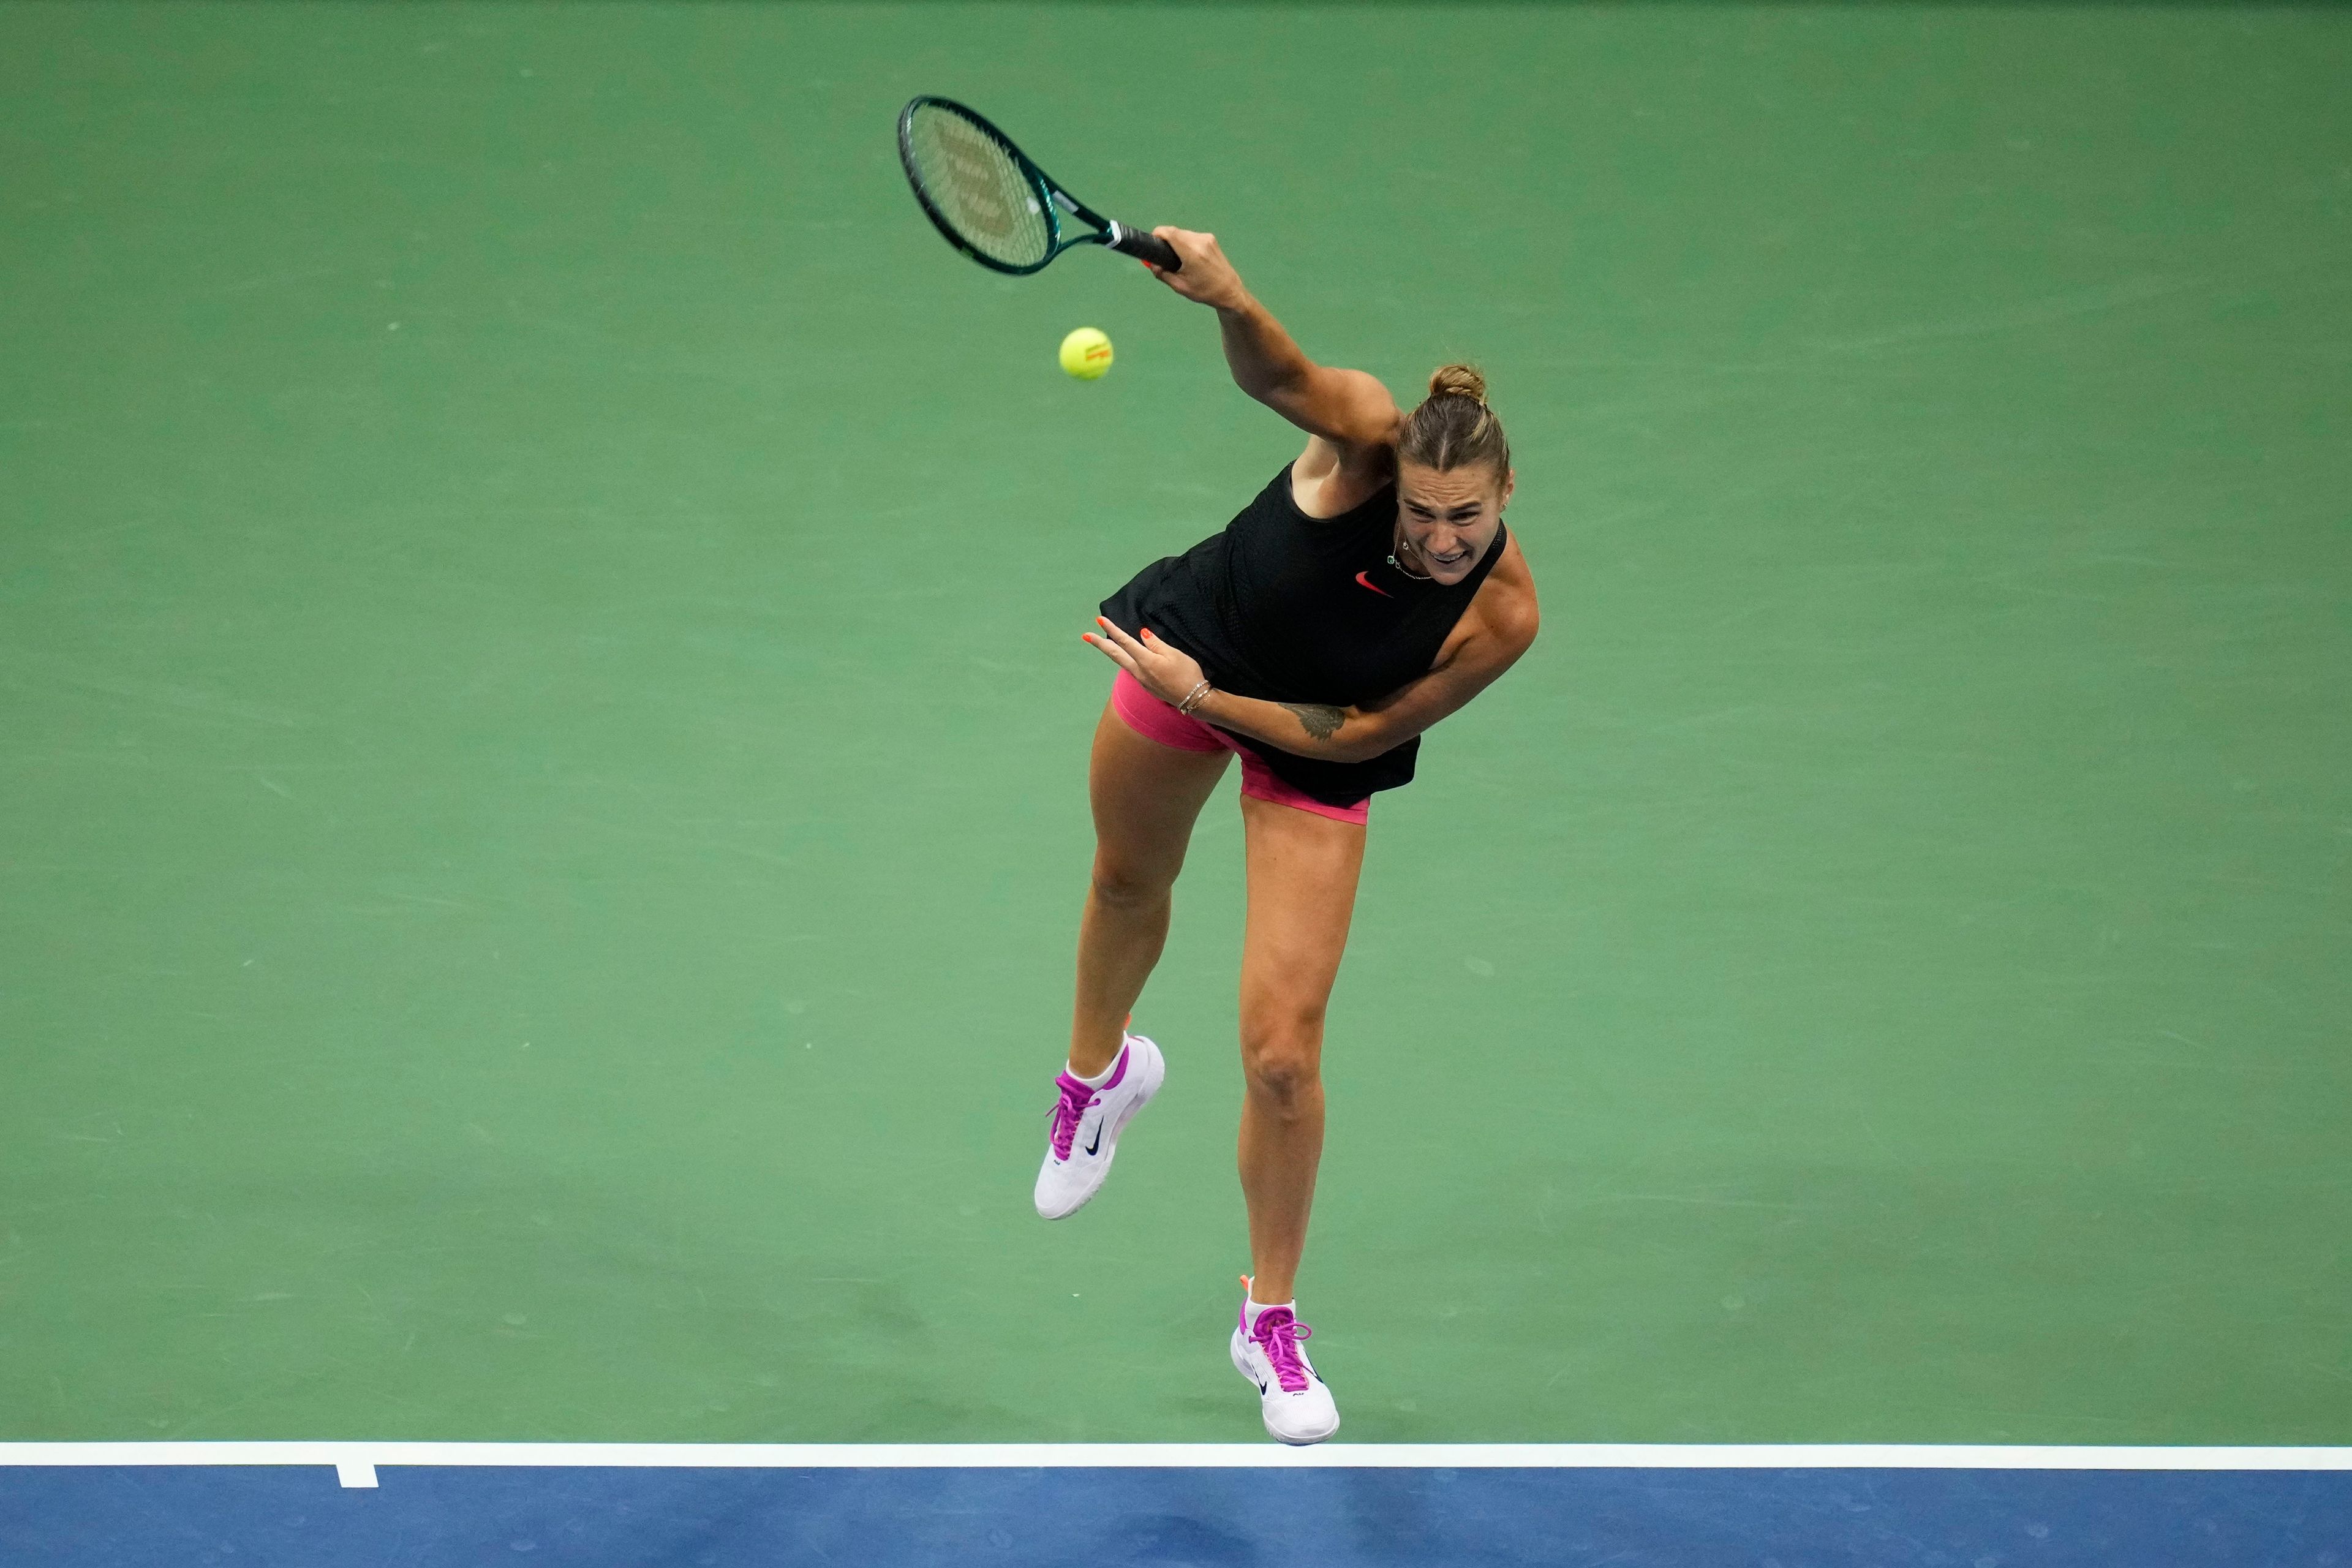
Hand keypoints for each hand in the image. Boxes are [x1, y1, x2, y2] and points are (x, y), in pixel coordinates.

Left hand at [1084, 616, 1208, 708]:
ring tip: (1102, 643)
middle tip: (1086, 635)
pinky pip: (1132, 669)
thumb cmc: (1187, 674)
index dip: (1112, 630)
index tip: (1100, 620)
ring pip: (1122, 662)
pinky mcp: (1146, 686)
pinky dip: (1124, 660)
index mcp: (1146, 661)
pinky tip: (1126, 657)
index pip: (1125, 642)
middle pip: (1115, 655)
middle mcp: (1139, 671)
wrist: (1193, 700)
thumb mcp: (1175, 654)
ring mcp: (1141, 680)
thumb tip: (1142, 633)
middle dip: (1100, 644)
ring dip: (1111, 652)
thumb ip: (1156, 644)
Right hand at [1142, 227, 1248, 310]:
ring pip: (1183, 233)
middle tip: (1164, 257)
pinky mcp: (1211, 239)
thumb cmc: (1204, 292)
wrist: (1230, 291)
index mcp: (1191, 252)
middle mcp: (1200, 241)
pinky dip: (1186, 243)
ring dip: (1176, 242)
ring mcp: (1207, 238)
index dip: (1156, 234)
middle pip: (1174, 232)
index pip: (1168, 232)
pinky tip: (1189, 258)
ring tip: (1178, 260)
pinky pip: (1192, 236)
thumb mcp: (1179, 286)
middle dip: (1166, 241)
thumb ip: (1161, 273)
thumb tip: (1150, 263)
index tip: (1152, 243)